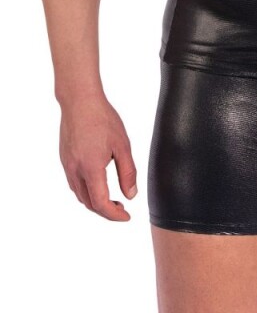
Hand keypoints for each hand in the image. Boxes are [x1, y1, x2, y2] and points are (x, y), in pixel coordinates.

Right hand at [59, 94, 137, 220]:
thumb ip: (127, 172)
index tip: (126, 216)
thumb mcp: (122, 145)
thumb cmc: (102, 118)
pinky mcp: (64, 159)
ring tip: (112, 198)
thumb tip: (131, 195)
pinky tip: (98, 182)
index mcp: (91, 168)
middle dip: (105, 210)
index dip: (114, 215)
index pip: (101, 203)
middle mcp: (75, 170)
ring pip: (79, 195)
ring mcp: (67, 165)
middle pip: (88, 203)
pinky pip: (74, 183)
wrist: (79, 100)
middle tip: (122, 208)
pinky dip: (86, 191)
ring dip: (95, 202)